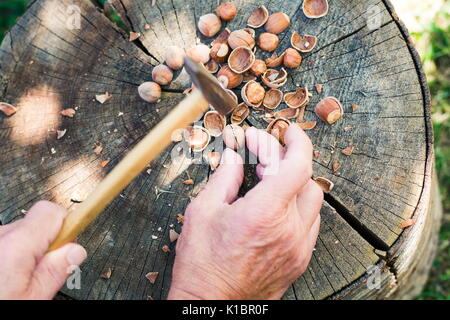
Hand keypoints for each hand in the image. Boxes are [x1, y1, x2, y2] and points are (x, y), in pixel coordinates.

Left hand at [0, 201, 86, 299]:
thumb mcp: (32, 299)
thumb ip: (55, 271)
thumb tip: (76, 250)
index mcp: (15, 245)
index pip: (50, 212)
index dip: (64, 226)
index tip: (66, 245)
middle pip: (32, 223)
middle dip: (42, 243)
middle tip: (39, 273)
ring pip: (15, 234)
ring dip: (21, 251)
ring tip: (14, 281)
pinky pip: (0, 242)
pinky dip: (5, 255)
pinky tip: (2, 277)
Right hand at [168, 125, 322, 299]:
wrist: (211, 305)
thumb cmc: (202, 264)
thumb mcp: (203, 212)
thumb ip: (224, 178)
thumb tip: (235, 158)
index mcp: (264, 213)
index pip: (297, 165)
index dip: (297, 142)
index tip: (289, 131)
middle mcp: (289, 230)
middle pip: (308, 180)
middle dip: (289, 160)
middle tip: (266, 156)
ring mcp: (298, 248)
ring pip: (314, 203)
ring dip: (296, 184)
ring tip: (270, 181)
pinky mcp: (298, 261)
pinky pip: (310, 225)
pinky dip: (298, 208)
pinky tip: (277, 207)